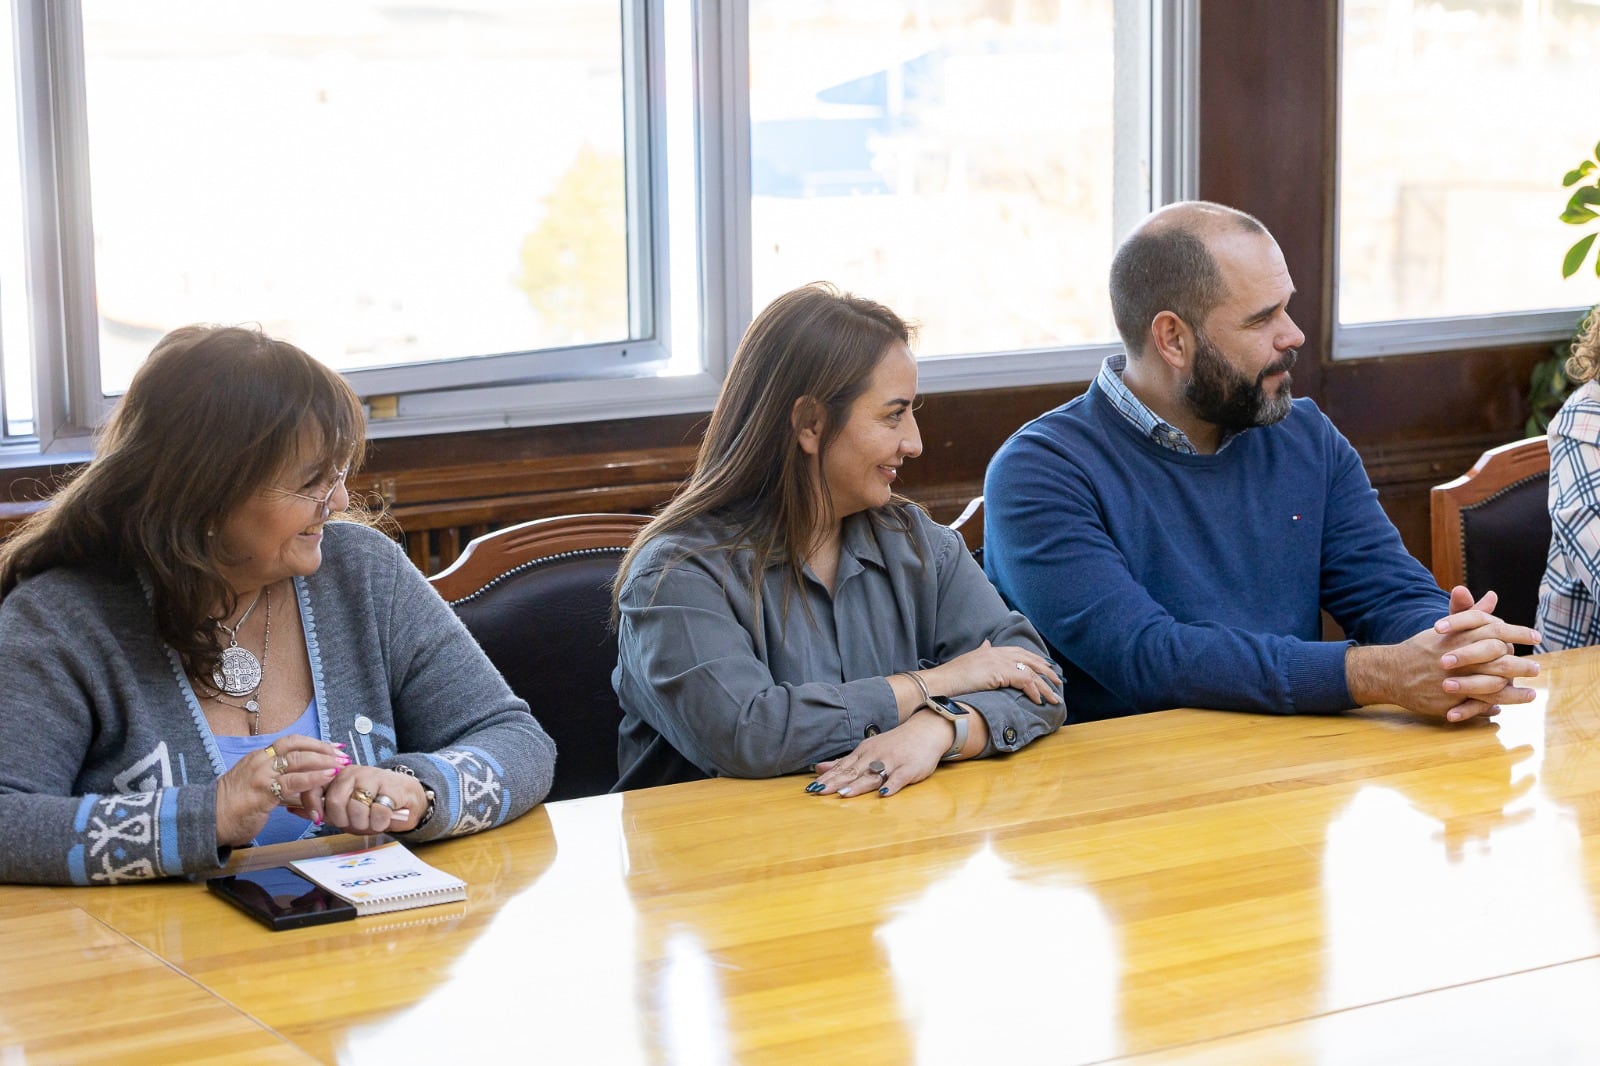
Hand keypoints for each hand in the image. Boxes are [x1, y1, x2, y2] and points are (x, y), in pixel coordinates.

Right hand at [214, 734, 348, 846]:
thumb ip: (282, 786)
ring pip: (297, 760)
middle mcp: (260, 761)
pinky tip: (327, 777)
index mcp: (259, 757)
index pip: (290, 742)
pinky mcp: (262, 791)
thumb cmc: (234, 808)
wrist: (208, 821)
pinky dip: (313, 778)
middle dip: (323, 749)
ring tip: (340, 765)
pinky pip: (292, 782)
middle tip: (342, 754)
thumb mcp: (259, 789)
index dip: (314, 742)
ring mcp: (260, 774)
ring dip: (323, 761)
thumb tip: (306, 788)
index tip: (333, 747)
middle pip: (296, 746)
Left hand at [307, 765, 431, 834]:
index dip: (313, 806)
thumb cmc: (370, 805)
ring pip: (356, 808)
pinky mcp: (391, 784)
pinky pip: (378, 812)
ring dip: (363, 822)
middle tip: (352, 822)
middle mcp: (352, 771)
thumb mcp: (341, 809)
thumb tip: (289, 808)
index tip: (318, 819)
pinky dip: (379, 822)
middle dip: (343, 819)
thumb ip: (318, 808)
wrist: (404, 798)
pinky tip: (383, 819)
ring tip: (370, 820)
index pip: (314, 787)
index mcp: (336, 774)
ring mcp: (372, 776)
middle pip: (335, 801)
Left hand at [807, 712, 952, 798]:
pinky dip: (891, 786)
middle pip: (853, 771)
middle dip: (835, 782)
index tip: (811, 788)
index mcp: (863, 753)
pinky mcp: (909, 769)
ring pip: (873, 775)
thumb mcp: (867, 750)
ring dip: (858, 785)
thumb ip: (843, 762)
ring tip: (844, 794)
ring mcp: (892, 762)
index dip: (827, 778)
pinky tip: (883, 795)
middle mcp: (875, 756)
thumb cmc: (894, 745)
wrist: (925, 731)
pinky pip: (899, 778)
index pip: (842, 767)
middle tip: (819, 792)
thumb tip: (818, 768)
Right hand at [920, 640, 1062, 706]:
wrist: (940, 682)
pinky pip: (1024, 681)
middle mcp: (997, 653)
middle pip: (1029, 660)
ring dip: (1045, 686)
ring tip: (1054, 698)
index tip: (1046, 668)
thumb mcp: (969, 660)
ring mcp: (999, 662)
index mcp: (991, 650)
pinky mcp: (1000, 673)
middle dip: (1046, 671)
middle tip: (1058, 681)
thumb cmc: (951, 676)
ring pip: (1031, 672)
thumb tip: (987, 644)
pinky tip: (1038, 700)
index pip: (1019, 652)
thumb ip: (982, 653)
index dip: (1034, 660)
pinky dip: (1034, 691)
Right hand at [1346, 586, 1539, 722]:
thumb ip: (1471, 613)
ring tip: (1530, 694)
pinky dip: (1492, 707)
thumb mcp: (1446, 628)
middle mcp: (1459, 659)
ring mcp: (1454, 681)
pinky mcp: (1448, 700)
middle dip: (1522, 666)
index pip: (1497, 632)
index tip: (1536, 637)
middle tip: (1536, 668)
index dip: (1519, 634)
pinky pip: (1477, 705)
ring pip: (1493, 687)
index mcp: (1459, 638)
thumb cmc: (1421, 649)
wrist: (1390, 672)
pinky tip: (1503, 706)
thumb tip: (1492, 596)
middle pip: (1500, 661)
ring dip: (1514, 692)